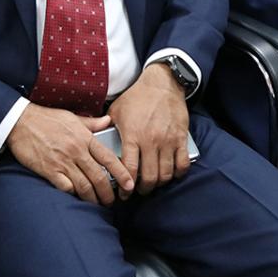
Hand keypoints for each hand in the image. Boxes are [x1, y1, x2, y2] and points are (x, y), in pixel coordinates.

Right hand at [6, 104, 128, 205]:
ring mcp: (62, 162)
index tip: (129, 185)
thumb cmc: (46, 119)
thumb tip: (108, 120)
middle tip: (111, 201)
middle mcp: (76, 151)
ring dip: (93, 199)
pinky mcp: (49, 171)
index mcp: (84, 138)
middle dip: (107, 193)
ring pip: (84, 186)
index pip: (109, 159)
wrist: (20, 122)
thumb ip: (92, 123)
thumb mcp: (72, 117)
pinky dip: (73, 195)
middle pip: (98, 177)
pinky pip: (66, 188)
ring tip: (97, 204)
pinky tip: (77, 198)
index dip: (122, 174)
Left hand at [108, 62, 189, 195]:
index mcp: (132, 135)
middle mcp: (150, 141)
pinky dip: (177, 173)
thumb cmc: (137, 97)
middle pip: (149, 177)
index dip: (125, 186)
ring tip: (153, 183)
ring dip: (159, 184)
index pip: (129, 169)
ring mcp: (168, 140)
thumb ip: (106, 129)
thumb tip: (95, 144)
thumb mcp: (116, 111)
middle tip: (138, 190)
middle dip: (142, 189)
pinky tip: (171, 173)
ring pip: (165, 174)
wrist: (162, 83)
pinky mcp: (181, 138)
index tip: (123, 193)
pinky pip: (182, 164)